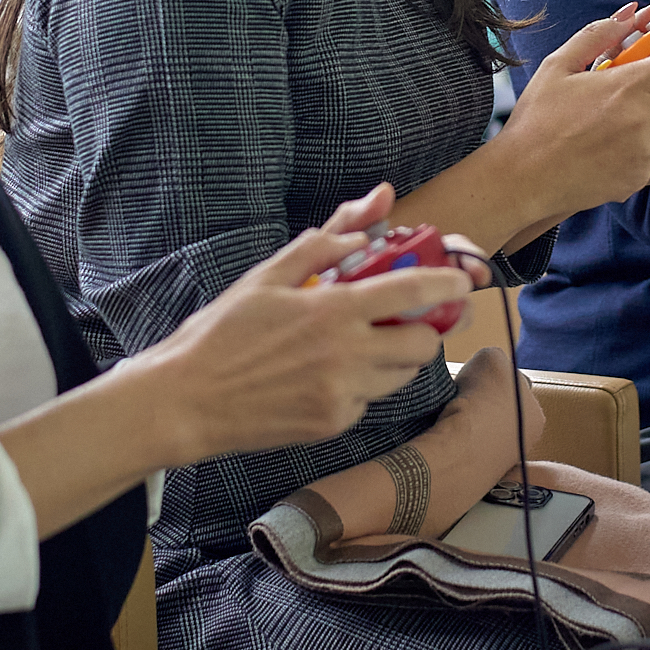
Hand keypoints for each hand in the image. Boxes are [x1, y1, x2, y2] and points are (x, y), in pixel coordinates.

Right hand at [128, 184, 479, 463]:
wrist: (185, 401)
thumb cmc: (220, 333)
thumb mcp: (266, 277)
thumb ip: (321, 245)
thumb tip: (367, 224)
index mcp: (331, 311)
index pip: (411, 291)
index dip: (447, 284)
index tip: (464, 281)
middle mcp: (346, 356)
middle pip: (422, 343)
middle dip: (424, 327)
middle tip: (407, 318)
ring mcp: (342, 396)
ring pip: (401, 375)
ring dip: (397, 357)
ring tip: (362, 344)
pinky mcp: (332, 425)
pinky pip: (369, 400)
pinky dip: (363, 384)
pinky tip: (328, 374)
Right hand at [501, 0, 649, 215]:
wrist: (524, 177)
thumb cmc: (536, 119)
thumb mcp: (558, 66)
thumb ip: (597, 36)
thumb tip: (628, 13)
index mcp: (625, 85)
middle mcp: (642, 118)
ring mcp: (644, 151)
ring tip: (626, 126)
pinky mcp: (639, 177)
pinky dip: (644, 152)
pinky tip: (612, 149)